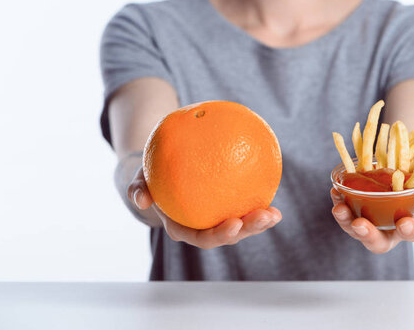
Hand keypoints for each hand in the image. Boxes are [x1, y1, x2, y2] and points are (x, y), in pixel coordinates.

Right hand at [127, 167, 281, 248]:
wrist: (160, 175)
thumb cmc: (151, 179)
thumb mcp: (139, 182)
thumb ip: (137, 189)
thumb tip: (141, 198)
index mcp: (184, 228)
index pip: (204, 238)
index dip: (220, 234)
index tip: (234, 223)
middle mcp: (203, 228)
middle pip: (229, 235)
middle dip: (250, 229)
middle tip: (265, 216)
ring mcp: (217, 220)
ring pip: (242, 226)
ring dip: (260, 222)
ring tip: (275, 213)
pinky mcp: (228, 208)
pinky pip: (244, 206)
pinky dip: (258, 203)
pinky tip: (272, 193)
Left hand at [330, 188, 413, 253]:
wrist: (393, 186)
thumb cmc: (409, 190)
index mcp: (407, 228)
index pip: (410, 234)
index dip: (408, 230)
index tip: (405, 223)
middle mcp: (385, 233)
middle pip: (375, 242)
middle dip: (366, 234)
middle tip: (359, 224)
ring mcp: (365, 226)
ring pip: (352, 229)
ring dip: (344, 219)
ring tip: (339, 208)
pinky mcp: (351, 214)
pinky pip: (342, 212)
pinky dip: (338, 201)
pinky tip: (335, 191)